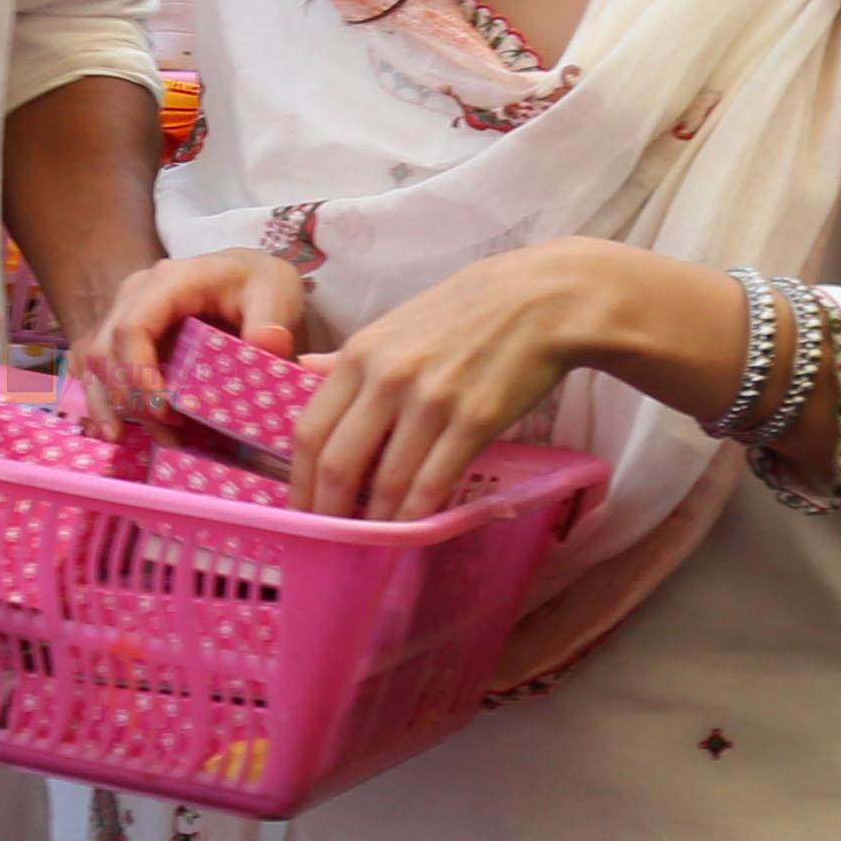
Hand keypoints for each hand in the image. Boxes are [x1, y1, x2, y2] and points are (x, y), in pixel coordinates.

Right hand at [69, 250, 312, 441]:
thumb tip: (267, 345)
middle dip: (132, 399)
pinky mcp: (119, 337)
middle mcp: (134, 295)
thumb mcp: (274, 292)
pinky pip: (94, 369)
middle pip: (106, 351)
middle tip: (173, 432)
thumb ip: (270, 319)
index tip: (166, 410)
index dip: (138, 372)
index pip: (132, 327)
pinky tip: (118, 431)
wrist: (246, 278)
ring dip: (114, 407)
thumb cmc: (256, 284)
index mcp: (168, 282)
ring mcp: (121, 314)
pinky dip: (102, 401)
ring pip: (94, 363)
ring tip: (146, 438)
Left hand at [288, 239, 611, 521]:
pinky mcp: (473, 422)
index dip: (299, 480)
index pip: (311, 429)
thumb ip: (349, 357)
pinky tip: (411, 529)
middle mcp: (387, 379)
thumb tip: (305, 371)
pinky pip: (434, 482)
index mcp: (361, 354)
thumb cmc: (465, 310)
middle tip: (327, 540)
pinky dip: (417, 515)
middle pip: (337, 462)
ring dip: (375, 521)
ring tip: (370, 541)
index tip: (301, 508)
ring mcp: (430, 402)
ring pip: (386, 482)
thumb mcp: (396, 324)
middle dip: (327, 511)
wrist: (541, 299)